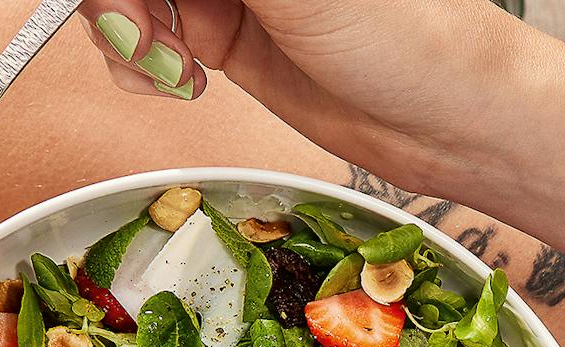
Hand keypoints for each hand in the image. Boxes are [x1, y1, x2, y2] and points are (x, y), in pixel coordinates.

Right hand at [77, 0, 560, 195]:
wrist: (443, 117)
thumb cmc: (405, 31)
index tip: (131, 5)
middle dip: (121, 0)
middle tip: (147, 37)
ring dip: (127, 33)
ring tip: (172, 68)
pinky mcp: (218, 33)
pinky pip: (145, 39)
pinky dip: (142, 63)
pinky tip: (179, 82)